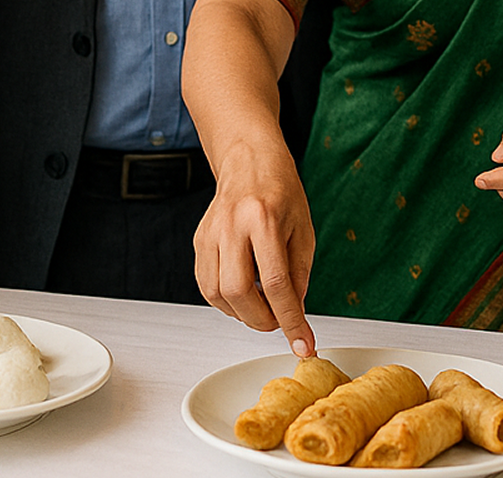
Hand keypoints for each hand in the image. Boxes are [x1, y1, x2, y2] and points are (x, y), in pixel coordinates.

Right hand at [194, 144, 317, 357]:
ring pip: (217, 294)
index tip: (303, 342)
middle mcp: (232, 226)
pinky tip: (243, 294)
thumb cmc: (280, 190)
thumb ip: (299, 274)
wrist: (248, 160)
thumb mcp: (304, 229)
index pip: (277, 283)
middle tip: (278, 322)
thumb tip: (294, 313)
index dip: (291, 320)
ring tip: (262, 305)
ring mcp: (210, 234)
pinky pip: (206, 285)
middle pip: (239, 292)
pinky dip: (226, 300)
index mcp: (264, 219)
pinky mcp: (198, 241)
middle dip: (261, 320)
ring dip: (242, 313)